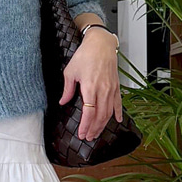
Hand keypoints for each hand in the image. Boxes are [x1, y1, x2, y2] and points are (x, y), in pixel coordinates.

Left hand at [59, 27, 122, 141]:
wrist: (101, 43)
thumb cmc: (86, 54)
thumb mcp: (70, 71)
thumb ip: (67, 89)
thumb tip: (63, 101)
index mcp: (90, 87)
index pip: (89, 113)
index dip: (85, 126)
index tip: (82, 134)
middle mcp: (102, 90)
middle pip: (99, 116)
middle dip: (93, 129)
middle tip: (88, 137)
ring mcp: (111, 88)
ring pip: (108, 112)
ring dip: (103, 125)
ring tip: (96, 133)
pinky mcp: (116, 86)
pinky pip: (118, 103)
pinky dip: (118, 113)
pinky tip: (117, 121)